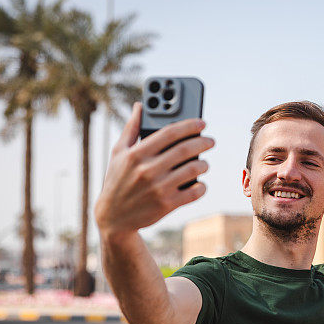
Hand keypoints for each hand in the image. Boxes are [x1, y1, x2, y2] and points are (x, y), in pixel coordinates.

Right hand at [94, 102, 214, 237]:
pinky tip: (200, 183)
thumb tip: (140, 105)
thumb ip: (131, 128)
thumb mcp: (118, 153)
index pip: (169, 132)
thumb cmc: (117, 180)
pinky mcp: (167, 204)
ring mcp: (158, 188)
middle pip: (185, 150)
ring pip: (193, 169)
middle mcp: (147, 170)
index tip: (202, 123)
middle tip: (210, 141)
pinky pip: (194, 192)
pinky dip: (202, 186)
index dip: (189, 125)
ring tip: (204, 163)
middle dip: (203, 142)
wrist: (113, 217)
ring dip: (204, 164)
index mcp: (136, 154)